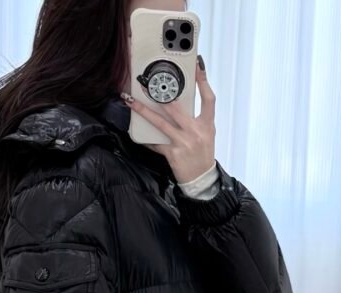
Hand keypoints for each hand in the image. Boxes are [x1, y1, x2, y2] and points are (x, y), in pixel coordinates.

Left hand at [121, 57, 215, 184]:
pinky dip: (147, 137)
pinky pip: (156, 142)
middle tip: (148, 83)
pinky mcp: (172, 153)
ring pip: (160, 122)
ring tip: (132, 101)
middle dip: (161, 94)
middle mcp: (195, 132)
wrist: (201, 178)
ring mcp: (183, 142)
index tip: (197, 65)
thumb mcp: (206, 134)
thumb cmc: (202, 155)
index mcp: (207, 125)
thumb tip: (179, 102)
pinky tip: (137, 131)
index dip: (203, 81)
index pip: (208, 99)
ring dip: (144, 111)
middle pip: (176, 108)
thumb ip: (196, 118)